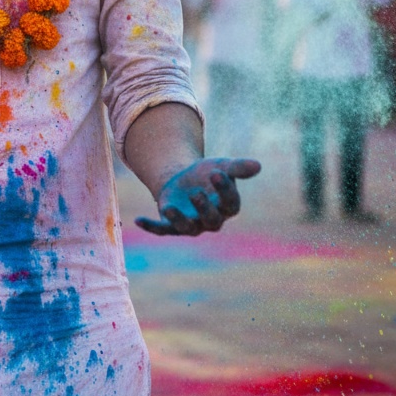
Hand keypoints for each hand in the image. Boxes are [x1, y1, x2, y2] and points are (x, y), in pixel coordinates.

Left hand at [135, 157, 260, 236]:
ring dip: (178, 219)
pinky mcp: (172, 225)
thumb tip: (258, 165)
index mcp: (227, 206)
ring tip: (168, 207)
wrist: (185, 178)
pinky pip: (162, 229)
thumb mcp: (222, 166)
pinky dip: (151, 227)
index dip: (225, 189)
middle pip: (211, 220)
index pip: (230, 202)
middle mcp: (211, 220)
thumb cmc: (208, 174)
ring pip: (187, 228)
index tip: (216, 172)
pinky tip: (137, 220)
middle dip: (203, 208)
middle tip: (196, 193)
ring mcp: (191, 224)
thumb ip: (238, 167)